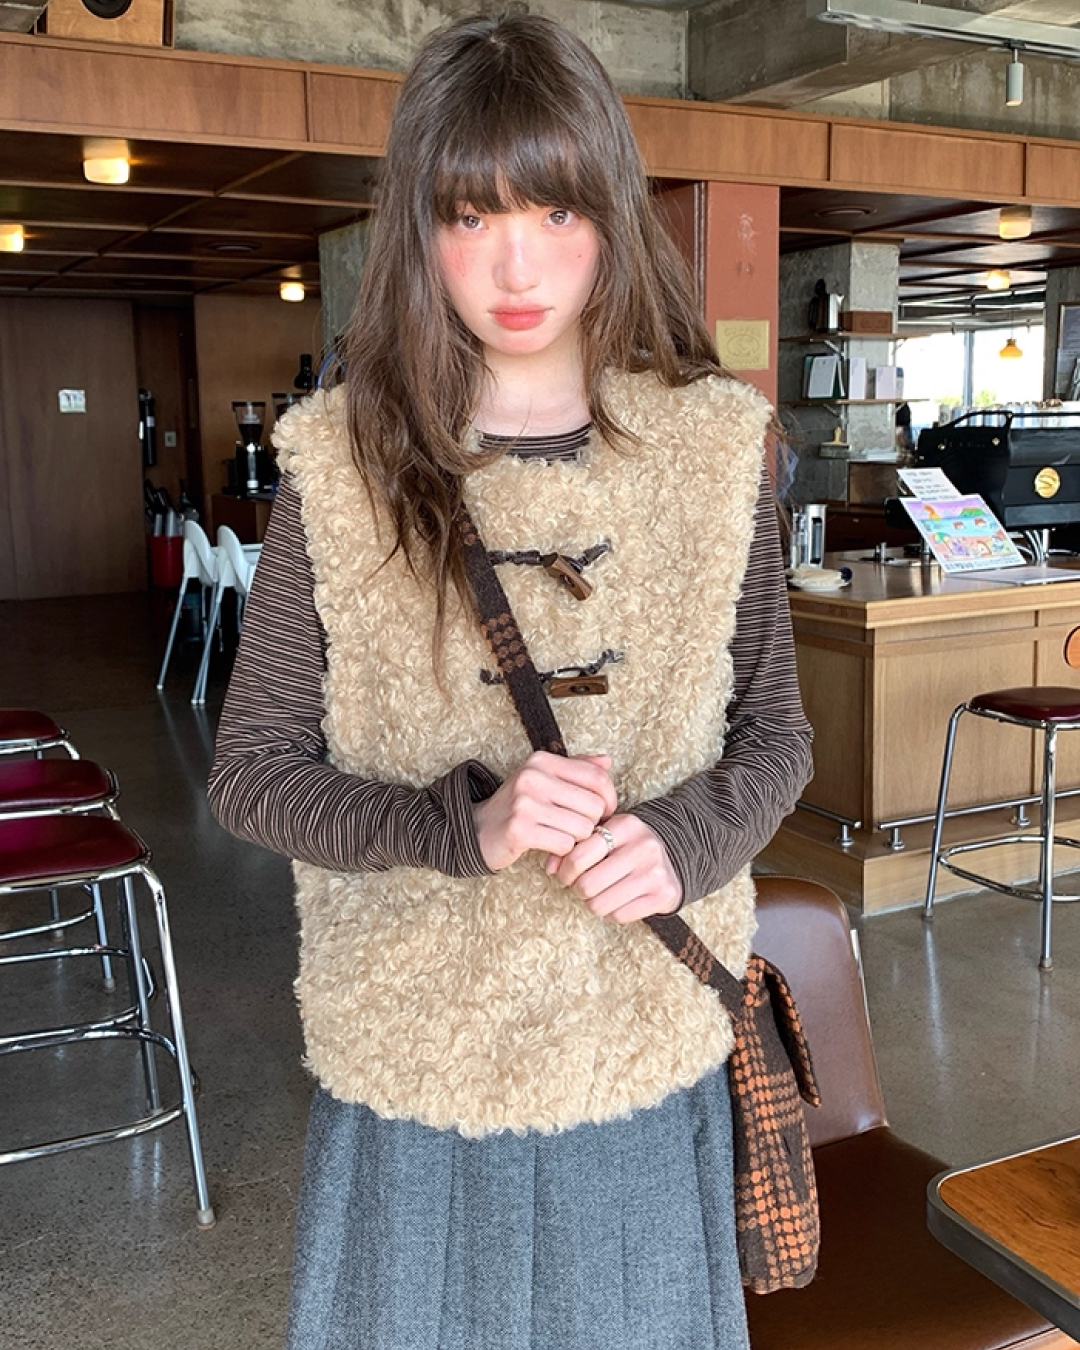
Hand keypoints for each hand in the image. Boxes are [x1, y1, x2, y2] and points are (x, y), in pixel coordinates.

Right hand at [472, 752, 616, 872]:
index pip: (596, 777)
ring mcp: (525, 803)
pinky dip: (562, 852)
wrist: (478, 830)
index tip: (604, 812)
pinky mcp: (519, 830)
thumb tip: (607, 761)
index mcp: (541, 761)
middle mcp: (532, 777)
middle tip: (577, 829)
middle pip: (594, 805)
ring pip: (582, 827)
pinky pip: (565, 845)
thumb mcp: (544, 779)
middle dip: (592, 823)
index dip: (609, 799)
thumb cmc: (518, 806)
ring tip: (561, 837)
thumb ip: (576, 768)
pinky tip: (550, 848)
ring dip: (577, 839)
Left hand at [547, 813, 682, 923]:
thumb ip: (574, 846)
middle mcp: (642, 848)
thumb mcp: (604, 835)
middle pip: (586, 885)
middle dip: (578, 889)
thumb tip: (550, 868)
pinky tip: (618, 899)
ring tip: (601, 892)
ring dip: (594, 902)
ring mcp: (654, 873)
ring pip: (599, 904)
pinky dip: (612, 912)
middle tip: (583, 885)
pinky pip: (619, 916)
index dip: (565, 870)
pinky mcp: (662, 896)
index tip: (567, 873)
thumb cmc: (628, 845)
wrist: (675, 856)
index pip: (579, 856)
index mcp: (625, 826)